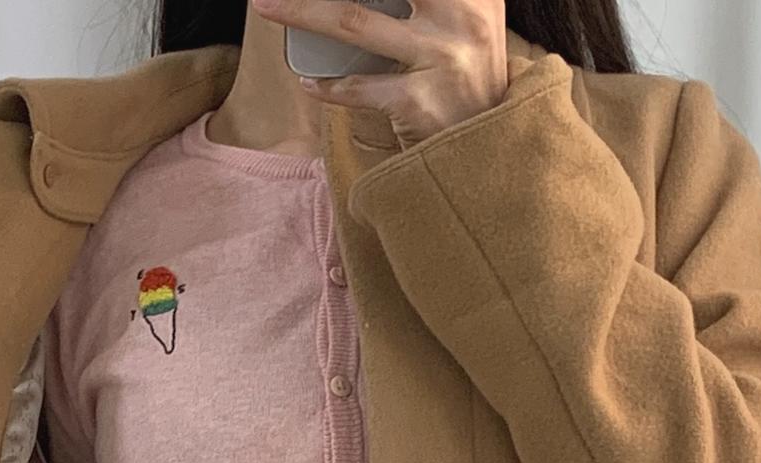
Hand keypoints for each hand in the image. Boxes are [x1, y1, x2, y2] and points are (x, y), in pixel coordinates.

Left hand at [249, 0, 510, 146]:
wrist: (494, 151)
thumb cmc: (467, 78)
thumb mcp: (466, 22)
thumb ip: (431, 1)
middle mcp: (461, 16)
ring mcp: (440, 58)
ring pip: (353, 23)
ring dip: (301, 11)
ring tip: (266, 6)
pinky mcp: (420, 102)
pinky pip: (359, 88)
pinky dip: (329, 86)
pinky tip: (311, 81)